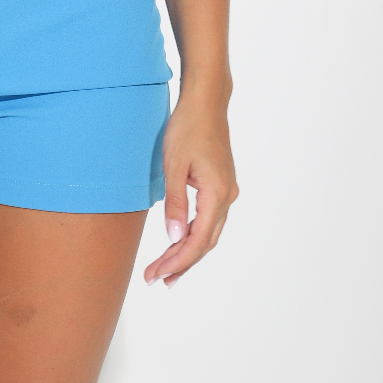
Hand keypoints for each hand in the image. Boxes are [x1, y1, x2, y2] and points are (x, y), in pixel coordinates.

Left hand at [143, 99, 237, 285]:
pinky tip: (180, 244)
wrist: (206, 103)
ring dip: (188, 253)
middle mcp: (227, 196)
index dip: (178, 261)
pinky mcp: (221, 186)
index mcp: (217, 193)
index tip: (158, 275)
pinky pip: (209, 220)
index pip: (198, 240)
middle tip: (155, 280)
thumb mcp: (174, 165)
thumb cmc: (187, 128)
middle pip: (205, 242)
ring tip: (166, 272)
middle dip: (180, 263)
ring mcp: (227, 192)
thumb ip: (175, 203)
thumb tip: (174, 238)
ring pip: (209, 233)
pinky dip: (194, 236)